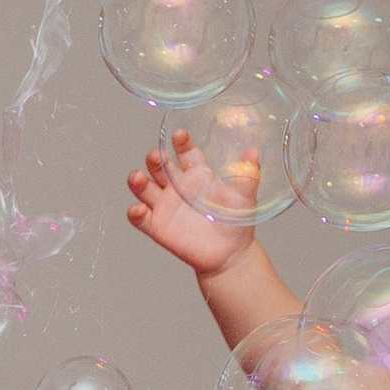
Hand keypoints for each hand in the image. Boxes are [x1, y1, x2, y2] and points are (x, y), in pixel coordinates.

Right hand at [125, 137, 258, 277]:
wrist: (230, 255)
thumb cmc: (236, 223)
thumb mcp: (245, 198)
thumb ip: (248, 176)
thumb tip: (253, 153)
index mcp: (196, 175)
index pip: (185, 153)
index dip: (181, 143)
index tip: (180, 135)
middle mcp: (176, 187)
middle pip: (159, 167)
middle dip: (155, 159)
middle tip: (157, 155)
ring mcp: (165, 206)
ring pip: (144, 188)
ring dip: (138, 181)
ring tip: (138, 177)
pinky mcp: (158, 227)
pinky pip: (141, 218)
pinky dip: (135, 213)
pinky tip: (139, 209)